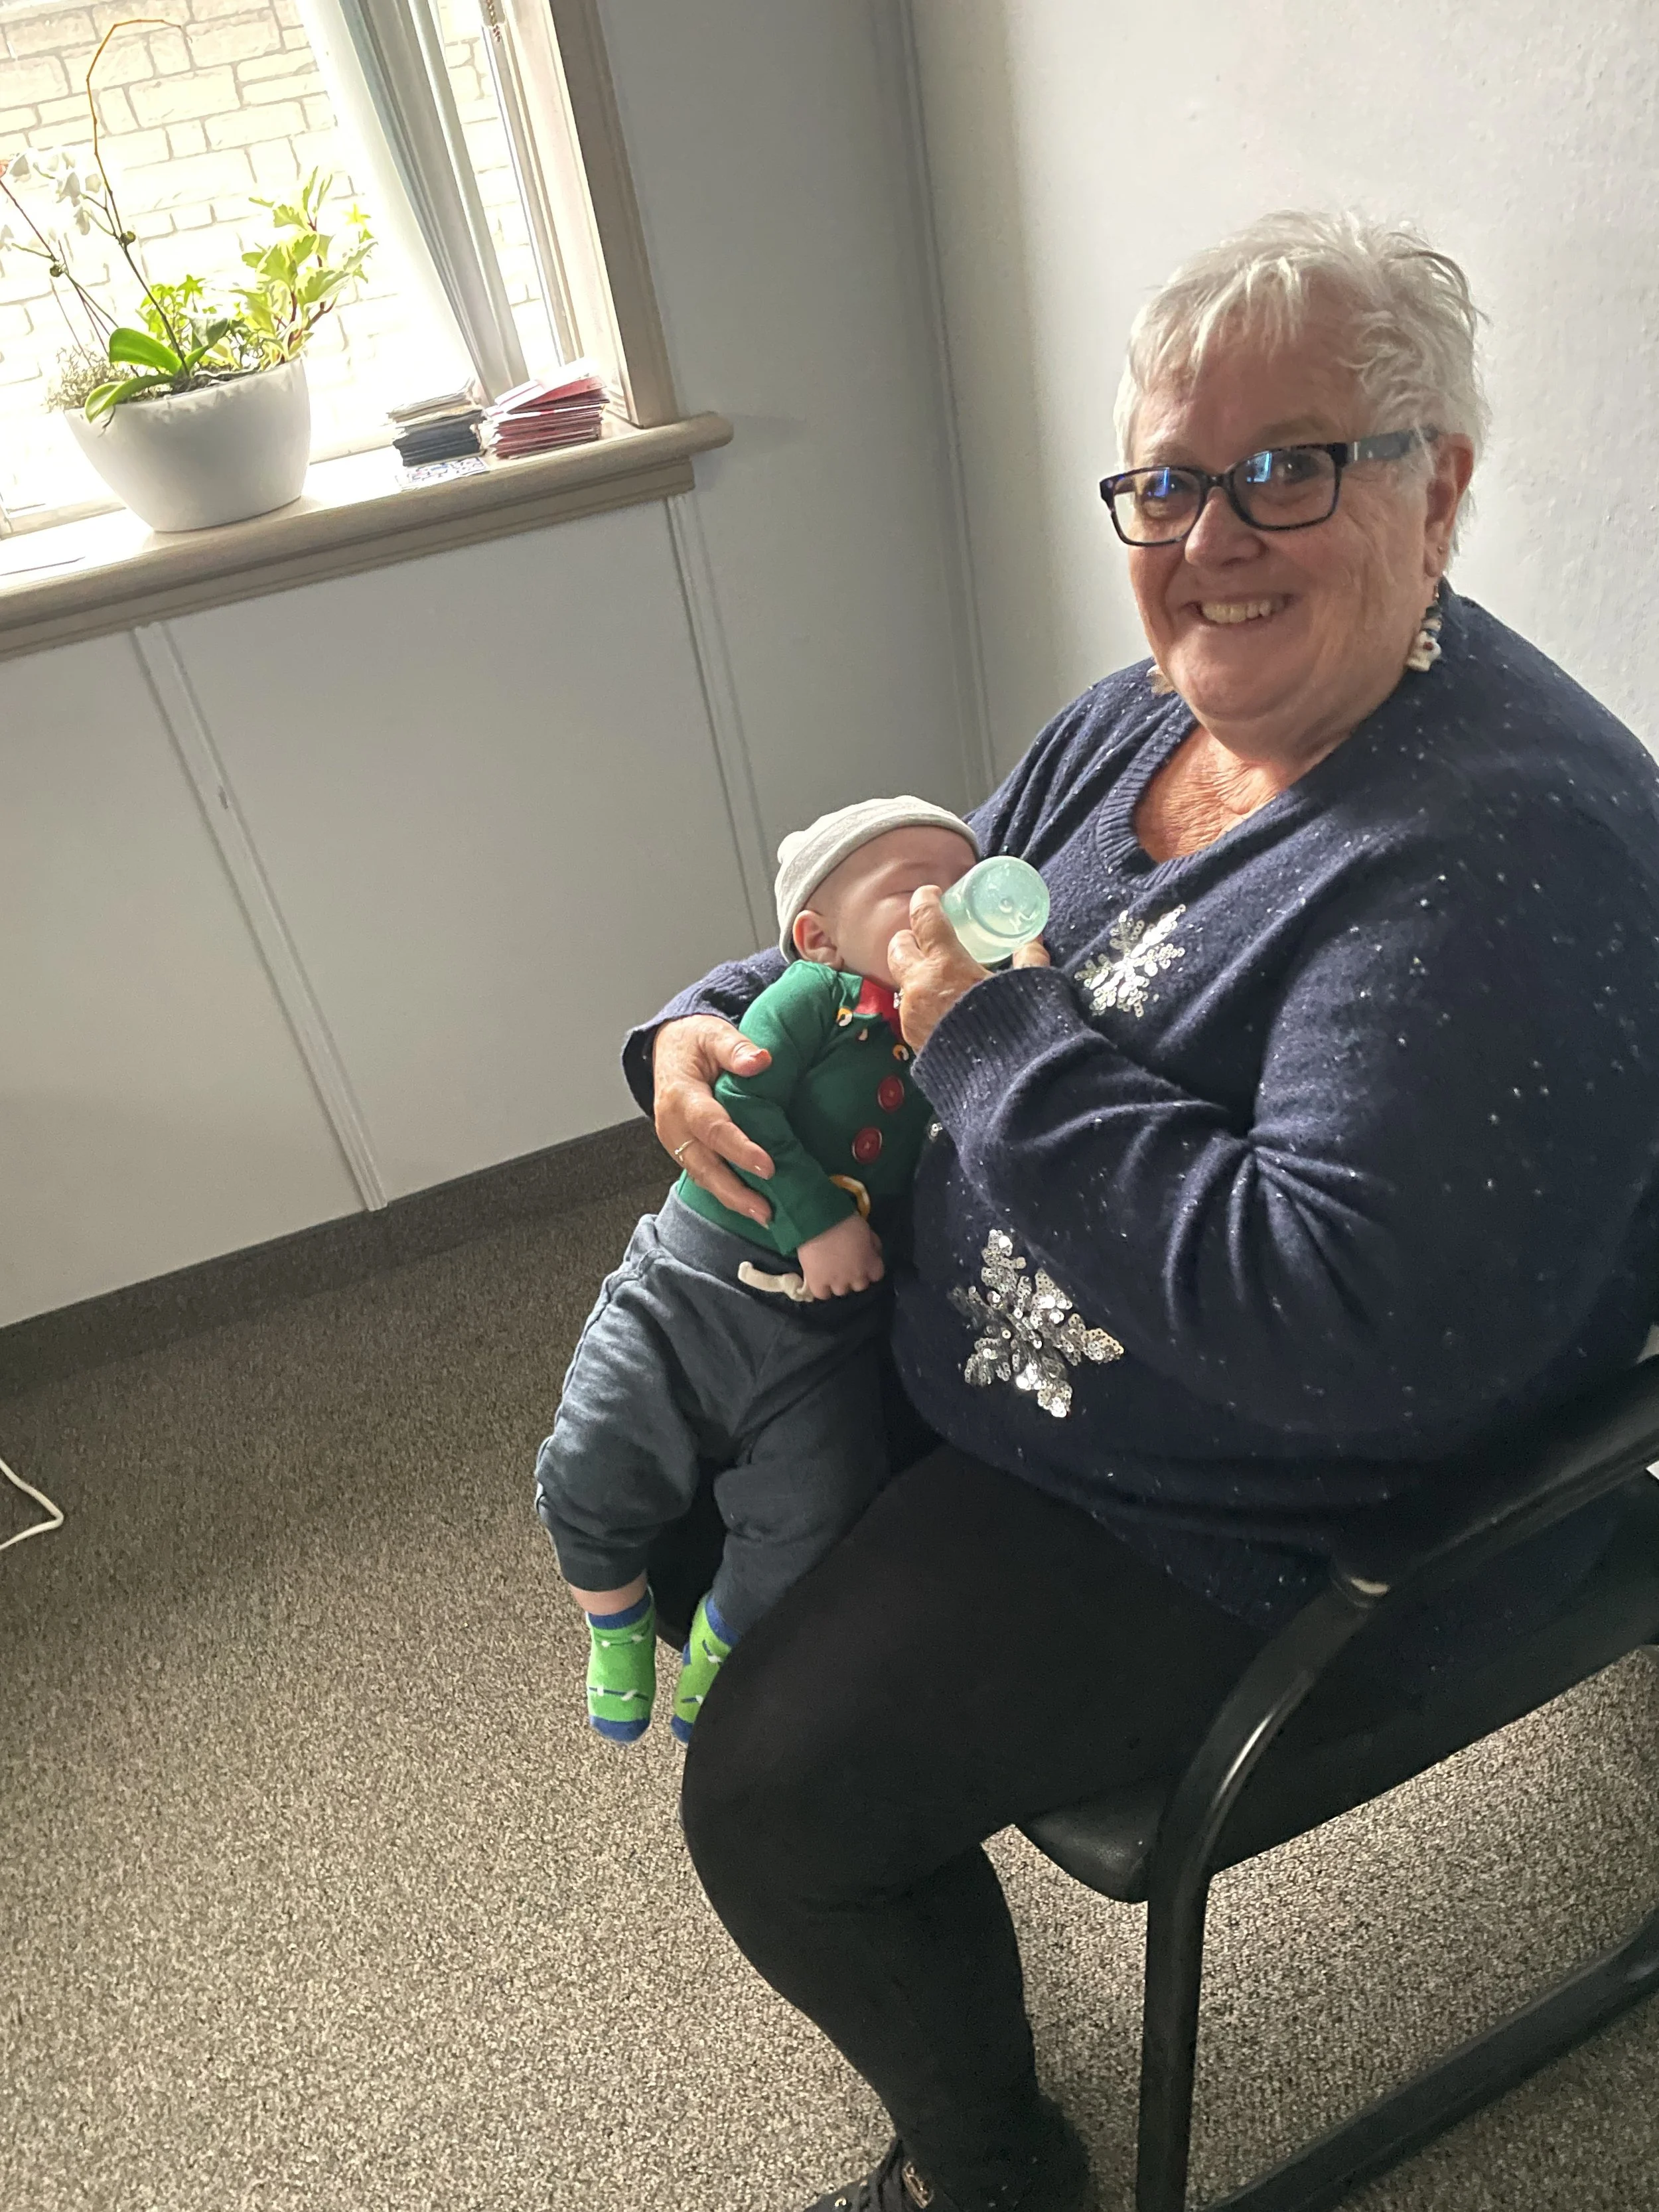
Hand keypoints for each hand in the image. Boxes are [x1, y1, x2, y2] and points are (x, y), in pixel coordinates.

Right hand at [652, 1016, 774, 1224]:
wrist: (668, 1049)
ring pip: (703, 1176)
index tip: (767, 1166)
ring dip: (732, 1199)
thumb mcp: (713, 1033)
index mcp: (681, 1096)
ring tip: (764, 1216)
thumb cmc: (694, 1042)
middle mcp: (673, 1125)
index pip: (712, 1127)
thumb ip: (735, 1047)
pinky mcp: (684, 1151)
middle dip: (734, 1191)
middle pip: (703, 1165)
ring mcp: (676, 1142)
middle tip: (765, 1211)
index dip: (739, 1149)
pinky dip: (727, 1192)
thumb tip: (760, 1061)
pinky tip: (751, 1205)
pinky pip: (705, 1175)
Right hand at [796, 1211, 884, 1298]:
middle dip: (855, 1276)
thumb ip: (872, 1245)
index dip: (869, 1268)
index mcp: (871, 1263)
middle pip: (860, 1285)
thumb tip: (873, 1252)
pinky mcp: (818, 1284)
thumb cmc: (846, 1221)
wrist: (819, 1222)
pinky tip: (819, 1279)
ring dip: (838, 1282)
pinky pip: (822, 1294)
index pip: (876, 1275)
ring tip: (831, 1271)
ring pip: (841, 1291)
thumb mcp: (867, 1230)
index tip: (863, 1261)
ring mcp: (837, 1283)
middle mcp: (856, 1277)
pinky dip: (821, 1289)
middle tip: (846, 1265)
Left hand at [888, 887, 1051, 1052]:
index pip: (925, 918)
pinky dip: (922, 1004)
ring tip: (938, 978)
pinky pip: (911, 1013)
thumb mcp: (1030, 986)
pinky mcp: (915, 1043)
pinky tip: (942, 1010)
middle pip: (898, 948)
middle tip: (925, 937)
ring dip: (915, 975)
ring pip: (902, 984)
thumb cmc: (1018, 1028)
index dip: (926, 901)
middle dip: (909, 938)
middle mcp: (920, 986)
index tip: (931, 894)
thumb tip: (1034, 942)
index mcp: (945, 964)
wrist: (1005, 1084)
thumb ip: (1029, 959)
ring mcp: (912, 1016)